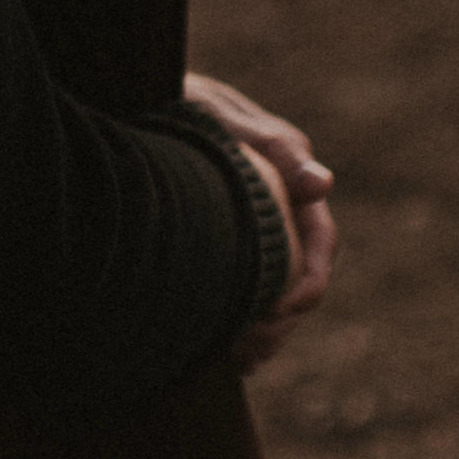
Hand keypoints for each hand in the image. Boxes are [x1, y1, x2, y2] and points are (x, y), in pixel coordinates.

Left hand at [186, 68, 337, 368]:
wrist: (137, 98)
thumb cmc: (182, 101)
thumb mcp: (221, 118)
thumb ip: (273, 148)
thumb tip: (322, 183)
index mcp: (291, 181)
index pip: (319, 243)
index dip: (307, 283)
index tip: (282, 312)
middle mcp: (278, 212)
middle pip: (297, 282)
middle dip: (279, 321)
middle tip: (247, 349)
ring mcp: (252, 233)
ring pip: (270, 297)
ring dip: (258, 333)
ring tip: (230, 360)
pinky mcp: (221, 251)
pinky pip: (239, 298)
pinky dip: (235, 329)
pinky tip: (217, 353)